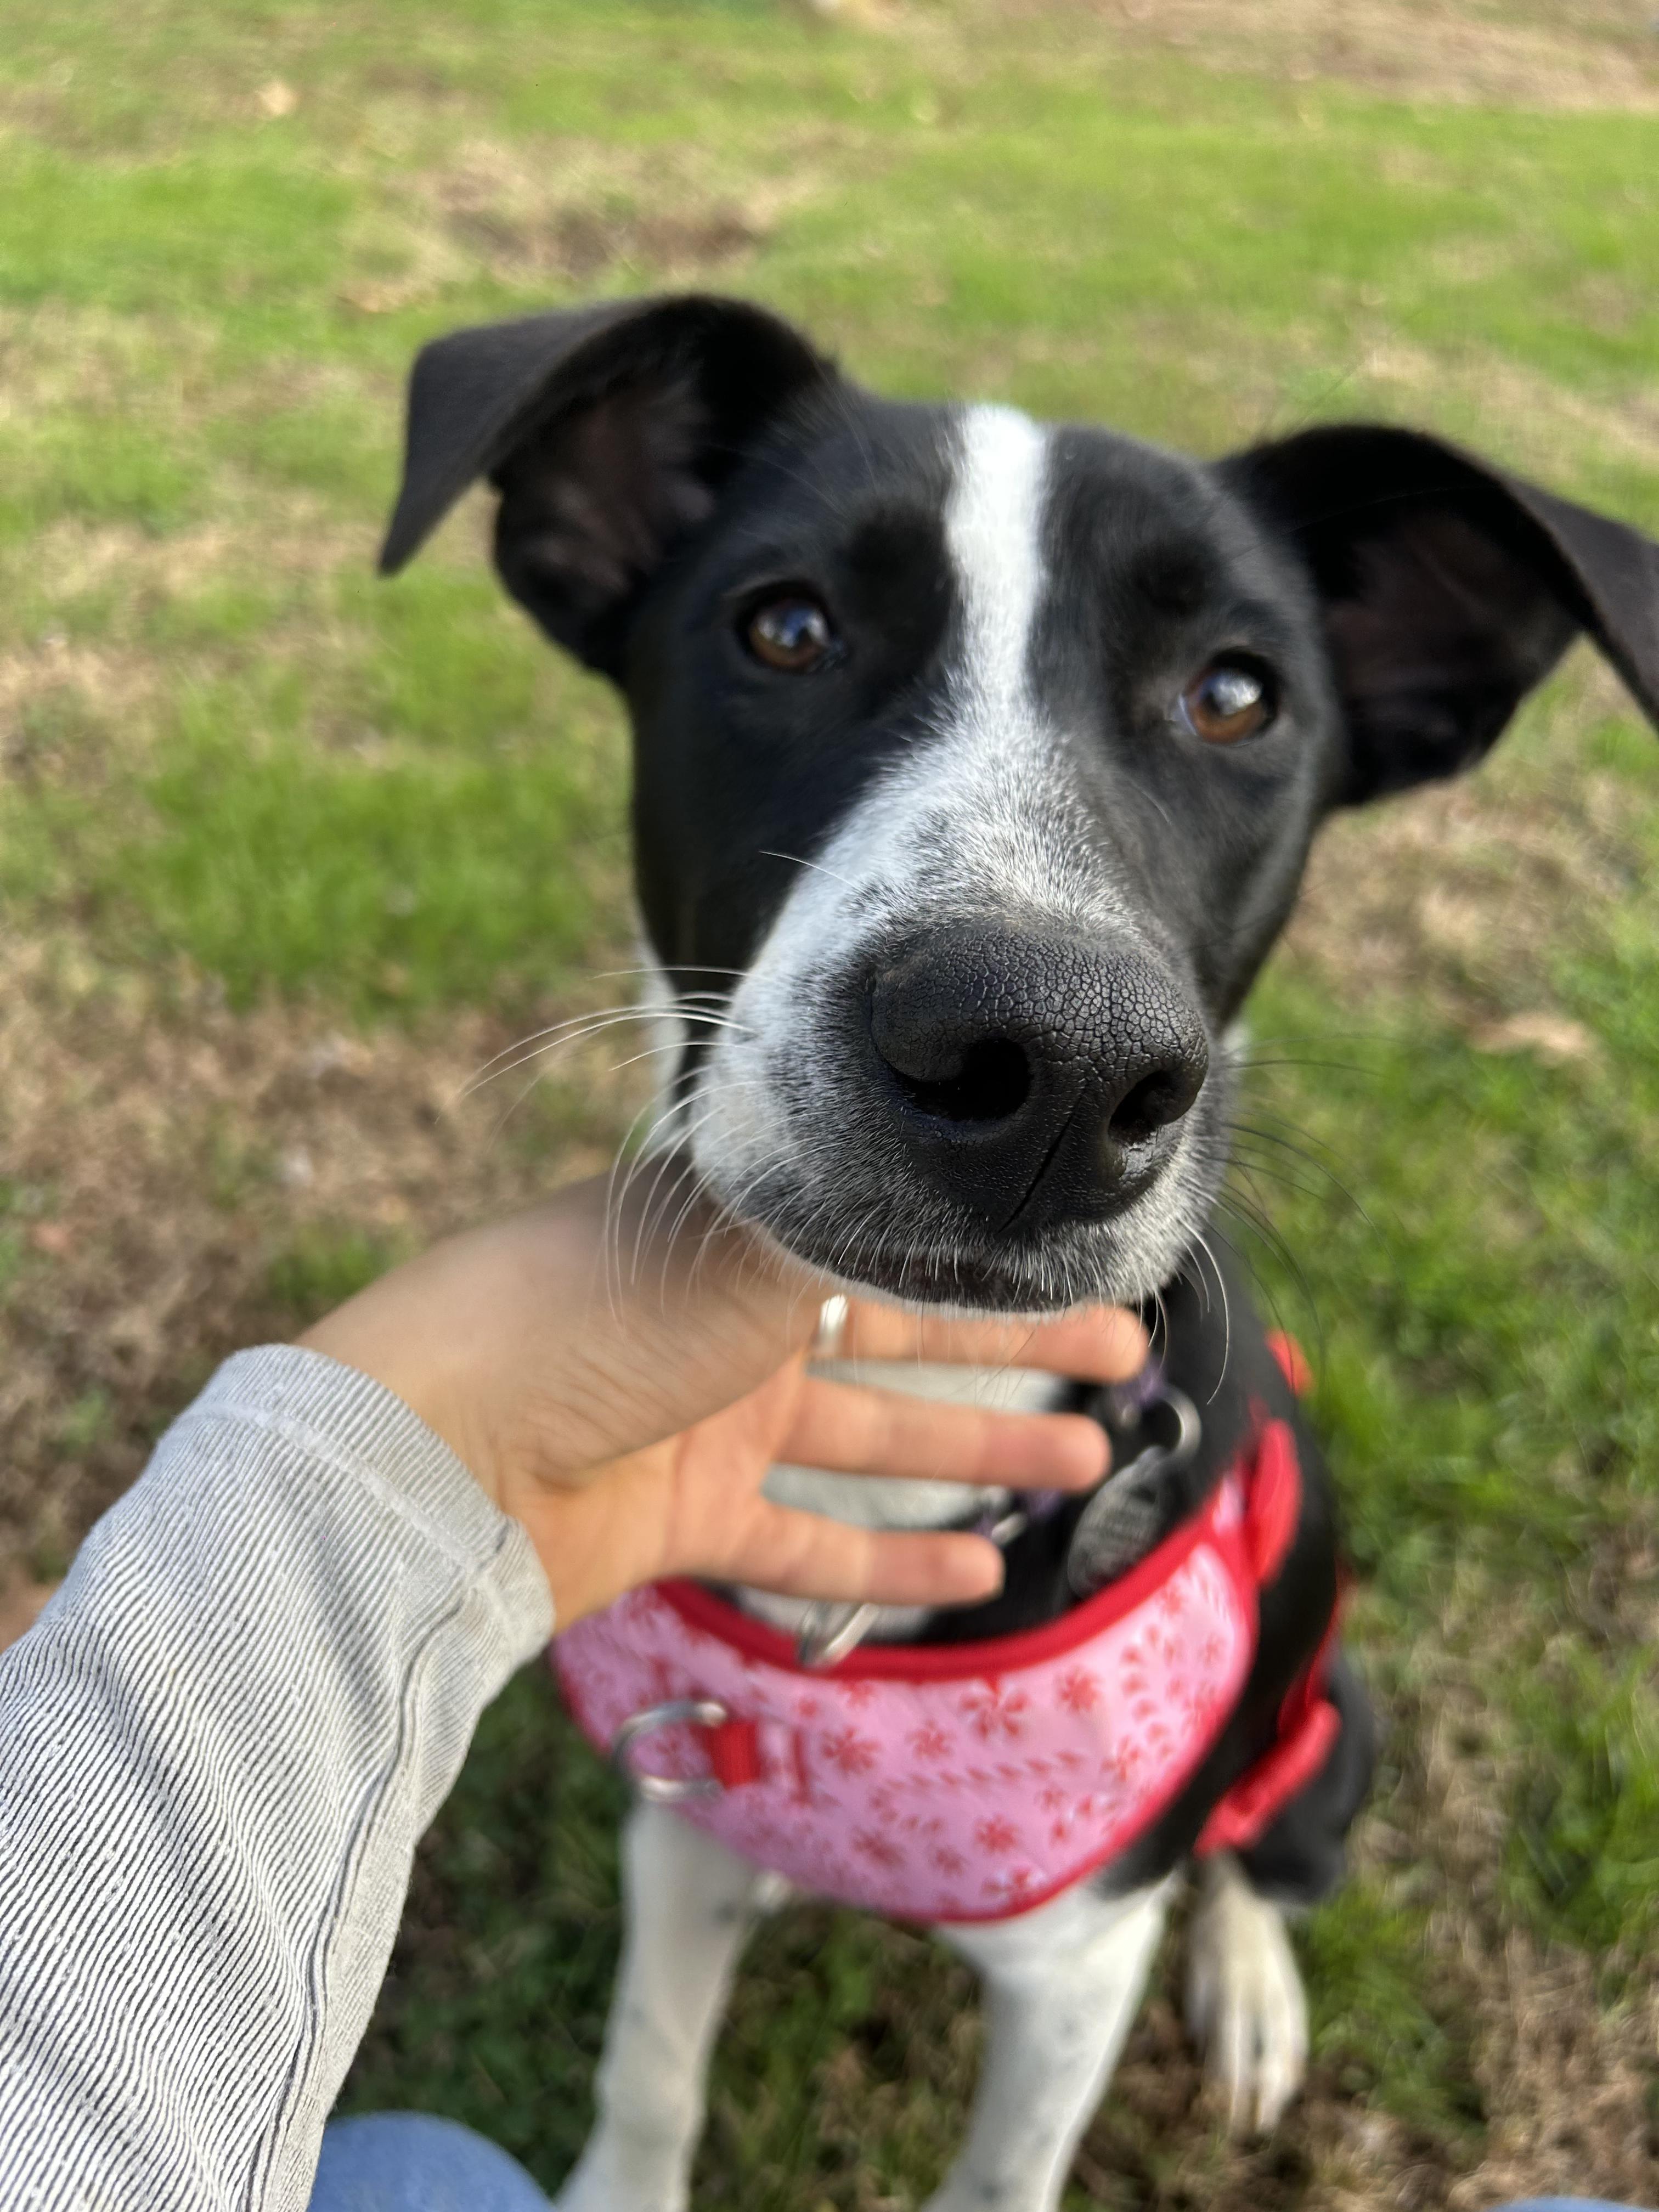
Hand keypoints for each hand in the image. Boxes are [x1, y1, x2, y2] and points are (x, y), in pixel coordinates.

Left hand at [300, 1171, 1147, 1625]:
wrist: (429, 1454)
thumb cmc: (577, 1318)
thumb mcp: (740, 1248)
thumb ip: (852, 1227)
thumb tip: (961, 1177)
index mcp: (735, 1228)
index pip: (887, 1228)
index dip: (984, 1244)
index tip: (1080, 1247)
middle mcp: (723, 1316)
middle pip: (895, 1327)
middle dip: (1010, 1341)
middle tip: (1121, 1354)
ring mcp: (702, 1422)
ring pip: (866, 1439)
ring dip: (973, 1452)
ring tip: (1083, 1466)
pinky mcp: (678, 1521)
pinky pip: (804, 1546)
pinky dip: (885, 1564)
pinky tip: (975, 1575)